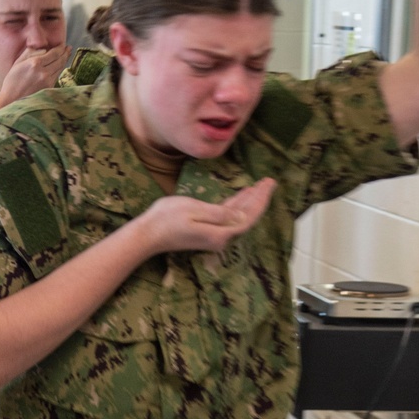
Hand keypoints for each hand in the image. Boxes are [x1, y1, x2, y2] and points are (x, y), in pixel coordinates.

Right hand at [0, 44, 70, 110]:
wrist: (11, 100)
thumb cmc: (12, 81)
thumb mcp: (18, 63)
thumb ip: (30, 52)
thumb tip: (43, 49)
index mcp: (35, 63)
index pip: (54, 53)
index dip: (60, 48)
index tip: (63, 44)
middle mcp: (43, 72)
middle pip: (60, 60)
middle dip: (65, 53)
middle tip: (69, 48)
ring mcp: (47, 82)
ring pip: (60, 68)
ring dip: (64, 61)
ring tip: (67, 55)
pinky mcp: (49, 89)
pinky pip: (56, 76)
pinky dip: (59, 69)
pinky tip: (60, 66)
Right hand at [140, 178, 275, 257]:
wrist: (148, 234)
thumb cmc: (167, 219)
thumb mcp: (194, 210)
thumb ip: (220, 214)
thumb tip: (242, 216)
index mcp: (220, 233)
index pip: (248, 216)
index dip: (261, 200)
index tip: (269, 184)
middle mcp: (220, 237)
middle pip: (246, 216)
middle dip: (259, 198)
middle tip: (269, 181)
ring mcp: (213, 234)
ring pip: (238, 216)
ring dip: (249, 201)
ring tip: (260, 186)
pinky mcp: (206, 230)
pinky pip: (227, 216)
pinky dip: (236, 205)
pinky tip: (242, 195)